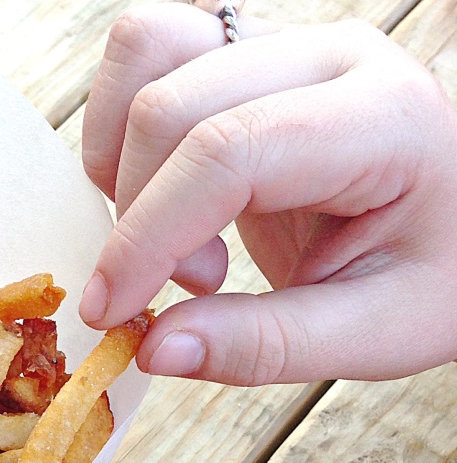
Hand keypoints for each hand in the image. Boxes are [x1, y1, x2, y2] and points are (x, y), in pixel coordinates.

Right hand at [78, 6, 456, 384]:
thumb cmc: (436, 275)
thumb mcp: (373, 334)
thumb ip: (263, 347)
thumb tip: (152, 350)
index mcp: (383, 118)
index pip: (227, 153)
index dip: (148, 238)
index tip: (110, 312)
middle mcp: (331, 56)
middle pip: (170, 107)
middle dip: (143, 218)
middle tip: (197, 286)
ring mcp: (285, 41)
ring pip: (147, 54)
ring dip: (125, 163)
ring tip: (180, 235)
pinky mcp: (246, 53)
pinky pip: (147, 50)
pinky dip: (122, 130)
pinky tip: (163, 196)